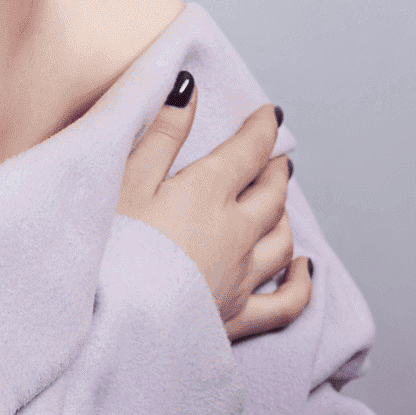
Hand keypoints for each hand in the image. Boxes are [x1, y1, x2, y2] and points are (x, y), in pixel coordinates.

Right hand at [117, 76, 312, 340]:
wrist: (113, 325)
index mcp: (208, 193)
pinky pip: (286, 303)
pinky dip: (301, 283)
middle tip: (274, 156)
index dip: (263, 129)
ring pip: (281, 239)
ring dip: (284, 215)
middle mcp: (236, 233)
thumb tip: (189, 88)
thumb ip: (162, 133)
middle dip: (275, 169)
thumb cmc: (111, 248)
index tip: (271, 114)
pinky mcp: (236, 319)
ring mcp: (241, 278)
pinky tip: (304, 270)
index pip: (249, 152)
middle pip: (272, 194)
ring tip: (279, 202)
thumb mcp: (127, 178)